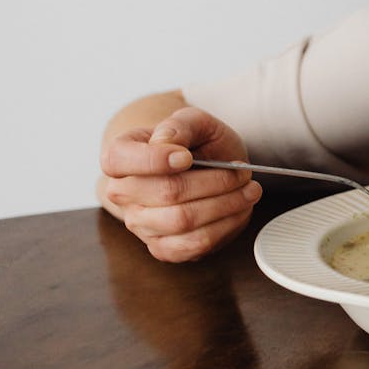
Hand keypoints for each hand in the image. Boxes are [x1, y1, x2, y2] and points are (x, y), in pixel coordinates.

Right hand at [99, 107, 261, 261]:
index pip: (120, 160)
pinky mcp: (162, 247)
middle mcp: (122, 193)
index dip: (155, 160)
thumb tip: (165, 142)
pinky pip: (194, 244)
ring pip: (183, 221)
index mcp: (120, 156)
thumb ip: (179, 125)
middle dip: (215, 182)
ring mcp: (140, 224)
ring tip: (249, 190)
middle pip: (166, 192)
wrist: (208, 168)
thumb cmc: (197, 144)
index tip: (188, 157)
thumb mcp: (194, 121)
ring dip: (226, 205)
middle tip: (242, 172)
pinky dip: (225, 226)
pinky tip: (239, 209)